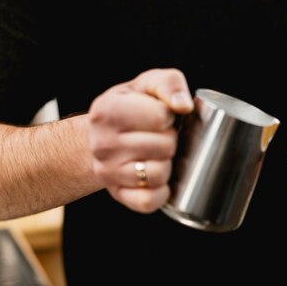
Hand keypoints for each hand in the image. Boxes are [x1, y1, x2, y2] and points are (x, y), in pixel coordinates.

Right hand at [88, 68, 193, 212]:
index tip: (159, 116)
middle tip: (158, 136)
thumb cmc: (131, 107)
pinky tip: (157, 178)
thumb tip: (184, 106)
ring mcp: (108, 172)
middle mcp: (102, 144)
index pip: (162, 116)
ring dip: (166, 164)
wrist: (103, 136)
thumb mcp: (147, 84)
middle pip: (165, 146)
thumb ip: (169, 84)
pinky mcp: (118, 195)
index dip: (169, 116)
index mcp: (108, 111)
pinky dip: (161, 192)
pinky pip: (149, 201)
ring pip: (159, 174)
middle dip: (169, 140)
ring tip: (156, 154)